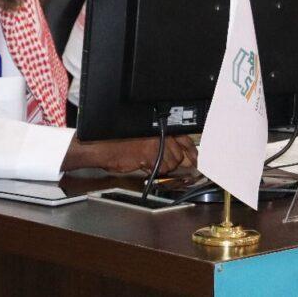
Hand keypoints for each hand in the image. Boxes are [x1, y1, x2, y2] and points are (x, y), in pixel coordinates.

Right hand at [61, 134, 197, 173]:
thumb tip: (180, 155)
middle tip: (162, 163)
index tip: (196, 158)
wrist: (101, 145)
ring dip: (163, 167)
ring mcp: (156, 143)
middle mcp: (160, 133)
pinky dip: (154, 171)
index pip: (185, 138)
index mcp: (160, 126)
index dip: (192, 151)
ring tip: (149, 163)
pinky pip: (160, 168)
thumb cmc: (118, 140)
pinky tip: (144, 165)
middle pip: (180, 154)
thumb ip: (161, 141)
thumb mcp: (142, 135)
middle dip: (173, 162)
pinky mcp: (149, 154)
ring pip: (172, 163)